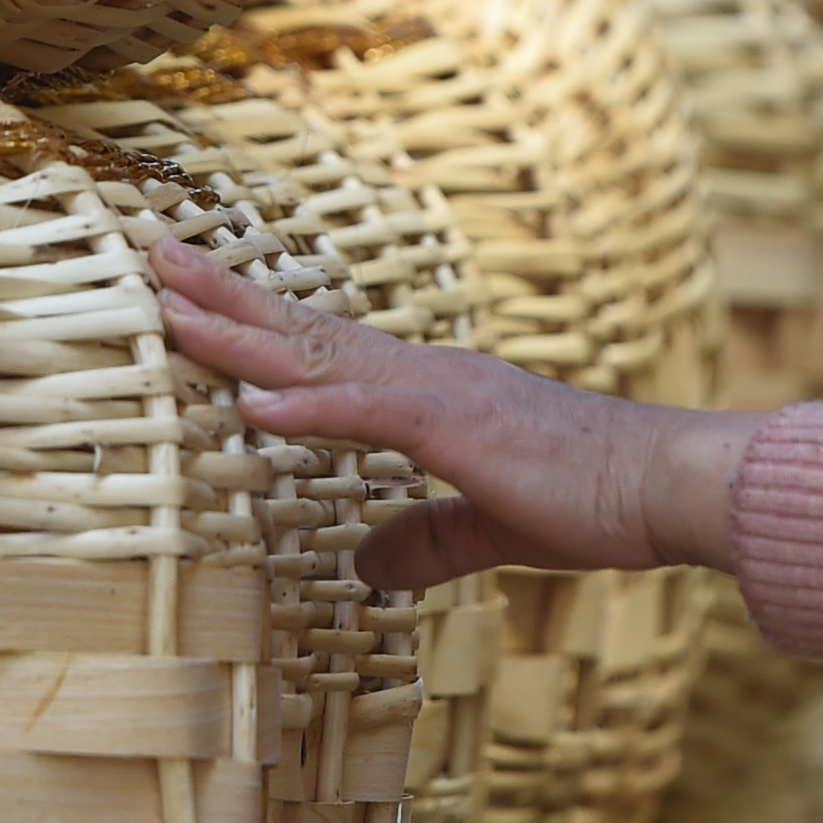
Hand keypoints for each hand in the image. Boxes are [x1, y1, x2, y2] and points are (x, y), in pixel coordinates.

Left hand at [157, 236, 751, 594]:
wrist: (668, 486)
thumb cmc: (596, 502)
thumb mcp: (492, 530)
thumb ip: (426, 542)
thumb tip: (367, 565)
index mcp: (433, 394)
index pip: (327, 351)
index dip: (257, 326)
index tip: (195, 297)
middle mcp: (428, 376)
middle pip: (306, 331)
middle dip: (226, 298)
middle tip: (154, 257)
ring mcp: (441, 393)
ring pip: (321, 356)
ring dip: (243, 335)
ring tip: (172, 308)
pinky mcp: (459, 426)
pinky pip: (368, 412)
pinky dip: (306, 405)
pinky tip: (249, 402)